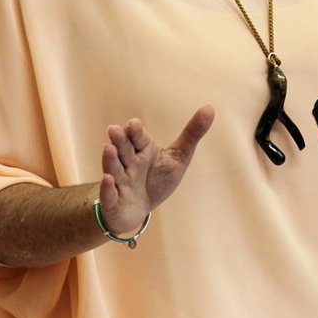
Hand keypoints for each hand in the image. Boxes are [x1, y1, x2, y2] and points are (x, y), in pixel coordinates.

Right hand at [98, 105, 214, 233]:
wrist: (139, 209)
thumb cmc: (158, 179)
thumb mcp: (179, 157)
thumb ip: (192, 134)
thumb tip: (210, 108)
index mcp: (143, 150)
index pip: (139, 139)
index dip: (136, 132)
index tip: (134, 123)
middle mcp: (129, 164)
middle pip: (124, 150)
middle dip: (120, 140)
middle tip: (115, 129)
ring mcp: (120, 182)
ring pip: (114, 169)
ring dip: (110, 160)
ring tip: (108, 148)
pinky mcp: (113, 201)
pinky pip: (109, 195)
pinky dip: (107, 188)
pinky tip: (107, 180)